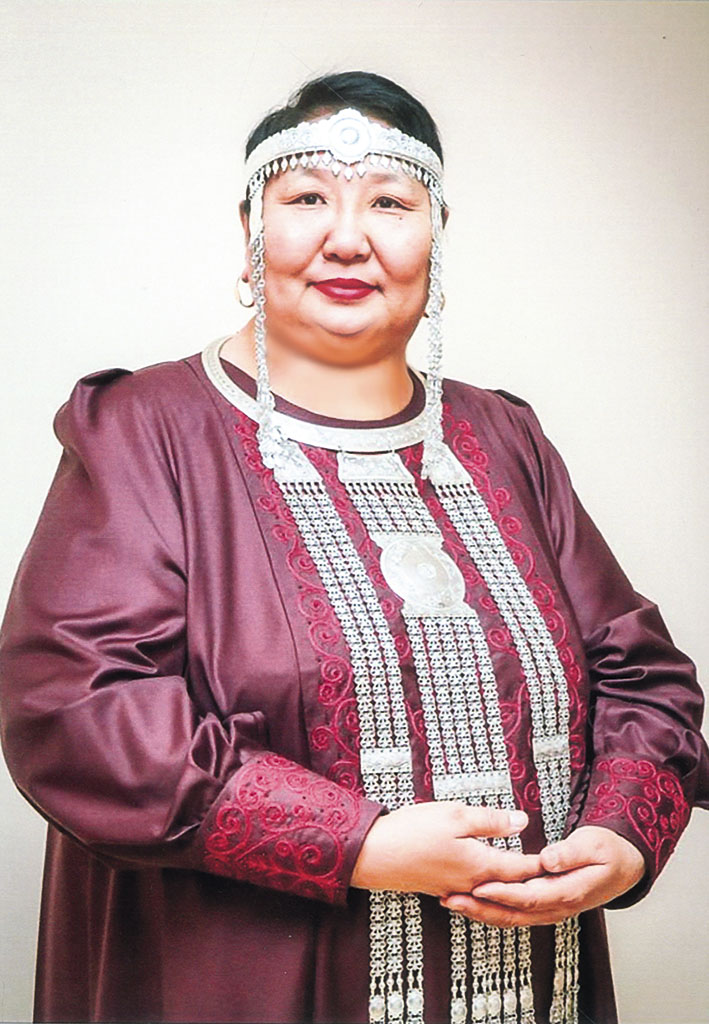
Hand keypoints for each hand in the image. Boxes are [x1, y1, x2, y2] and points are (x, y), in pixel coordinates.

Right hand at [351, 802, 541, 896]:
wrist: (371, 855)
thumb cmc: (411, 832)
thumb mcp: (455, 815)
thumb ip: (490, 820)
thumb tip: (521, 822)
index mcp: (480, 866)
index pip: (521, 868)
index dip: (542, 864)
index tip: (560, 861)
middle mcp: (471, 884)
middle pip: (510, 886)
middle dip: (532, 882)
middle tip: (553, 877)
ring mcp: (454, 889)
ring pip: (492, 892)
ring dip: (511, 888)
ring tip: (527, 882)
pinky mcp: (439, 887)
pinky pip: (474, 893)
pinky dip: (489, 889)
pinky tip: (488, 882)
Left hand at [441, 825, 645, 925]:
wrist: (623, 865)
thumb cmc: (609, 851)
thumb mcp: (595, 844)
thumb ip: (571, 852)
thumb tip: (548, 858)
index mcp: (569, 892)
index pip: (529, 897)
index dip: (502, 893)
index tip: (478, 885)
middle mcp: (557, 907)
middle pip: (514, 914)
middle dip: (480, 908)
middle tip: (452, 898)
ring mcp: (550, 910)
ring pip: (511, 917)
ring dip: (480, 911)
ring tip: (451, 901)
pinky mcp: (544, 906)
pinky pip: (514, 912)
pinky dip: (490, 909)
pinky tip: (470, 901)